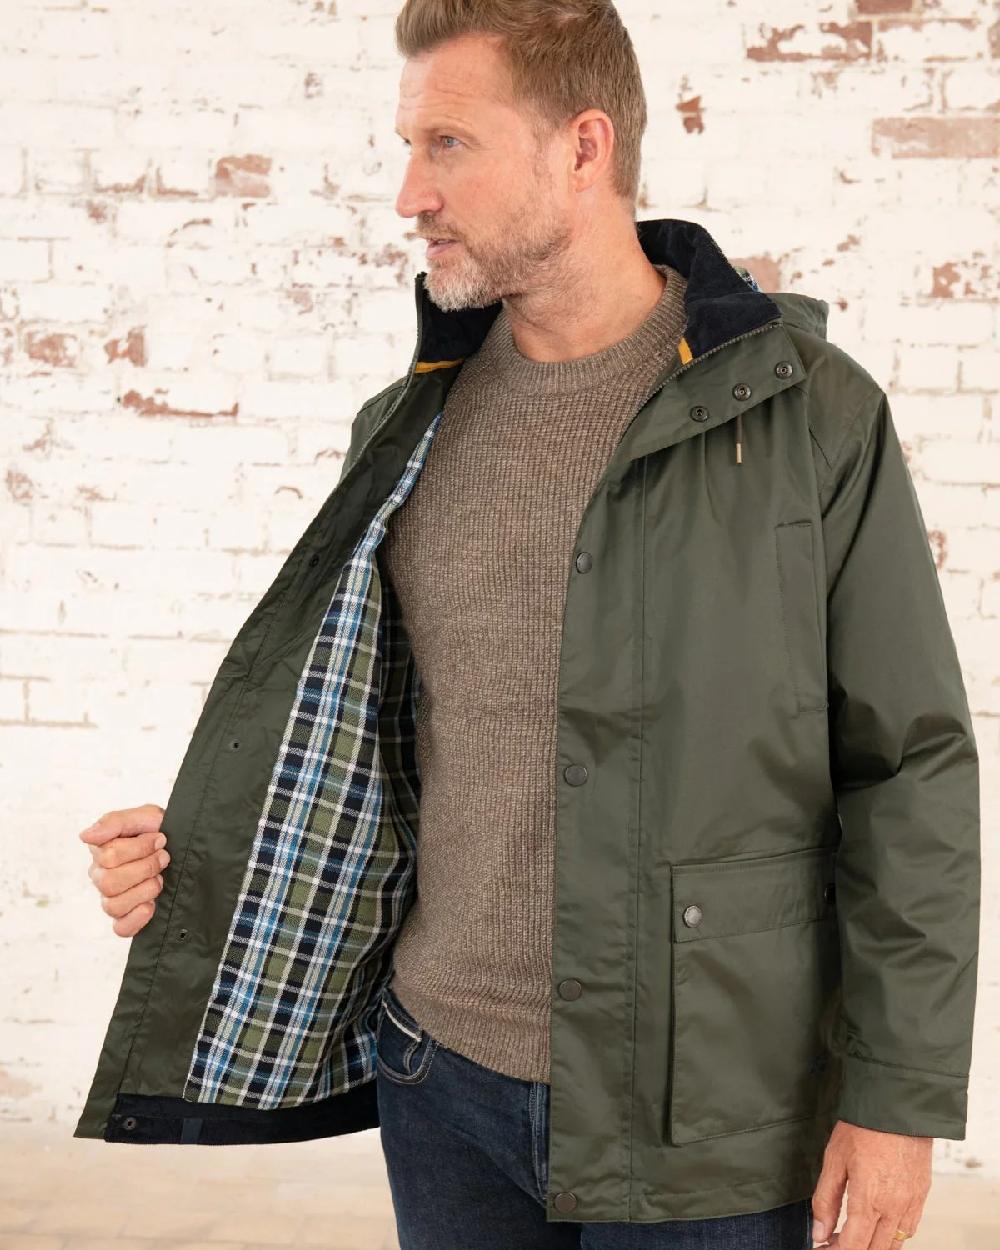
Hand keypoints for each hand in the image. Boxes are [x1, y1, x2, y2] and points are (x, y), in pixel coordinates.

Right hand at [79, 804, 169, 937]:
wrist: (184, 844)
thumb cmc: (160, 830)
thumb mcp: (143, 816)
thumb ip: (113, 822)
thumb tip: (85, 836)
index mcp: (101, 851)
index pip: (109, 857)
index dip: (140, 848)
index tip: (160, 839)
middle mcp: (101, 877)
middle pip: (109, 883)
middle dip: (145, 868)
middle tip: (163, 857)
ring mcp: (112, 898)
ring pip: (113, 906)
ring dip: (145, 890)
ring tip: (160, 878)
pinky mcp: (126, 917)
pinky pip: (121, 928)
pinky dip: (137, 918)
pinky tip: (151, 905)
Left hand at [811, 1120, 931, 1247]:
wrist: (898, 1106)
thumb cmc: (864, 1128)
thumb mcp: (834, 1159)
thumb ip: (825, 1200)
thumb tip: (819, 1232)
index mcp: (870, 1201)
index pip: (853, 1247)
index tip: (821, 1249)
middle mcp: (894, 1209)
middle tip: (831, 1241)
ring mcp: (911, 1204)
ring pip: (893, 1244)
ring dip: (872, 1246)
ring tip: (851, 1234)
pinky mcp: (921, 1196)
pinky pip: (909, 1229)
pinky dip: (892, 1236)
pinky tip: (877, 1224)